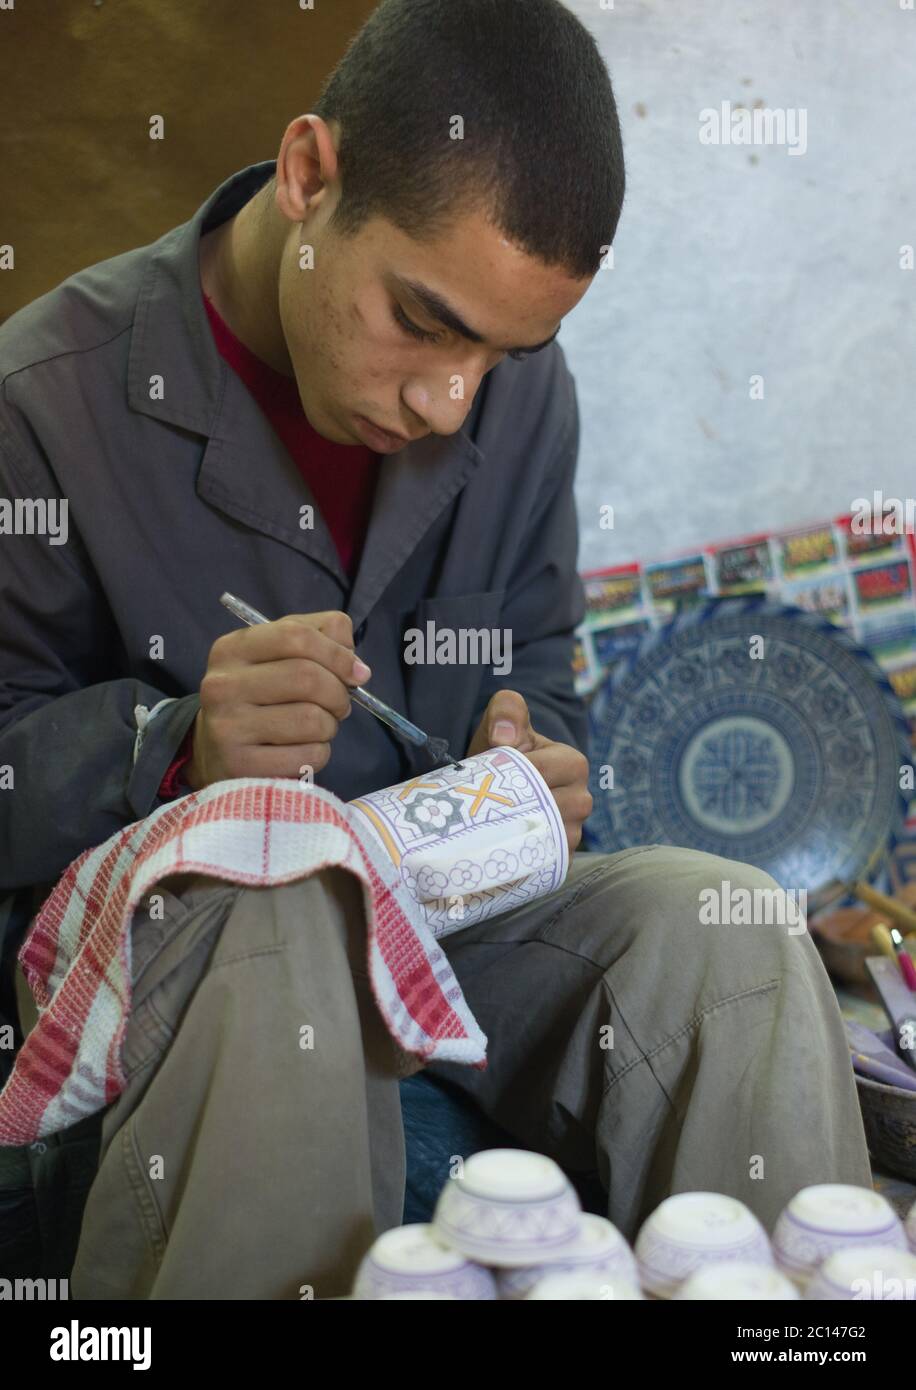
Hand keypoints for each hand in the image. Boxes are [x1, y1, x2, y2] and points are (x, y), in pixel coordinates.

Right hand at [184, 611, 368, 789]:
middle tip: (339, 706)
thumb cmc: (262, 698)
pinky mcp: (240, 766)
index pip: (296, 636)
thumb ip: (320, 639)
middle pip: (307, 677)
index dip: (338, 654)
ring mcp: (227, 727)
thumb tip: (356, 667)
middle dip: (338, 694)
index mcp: (233, 649)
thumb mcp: (280, 658)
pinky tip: (303, 750)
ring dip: (329, 726)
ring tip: (317, 728)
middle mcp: (222, 685)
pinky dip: (319, 753)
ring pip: (311, 719)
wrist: (217, 751)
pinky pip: (308, 755)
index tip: (356, 672)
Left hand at [464, 690, 592, 852]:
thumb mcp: (500, 722)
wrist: (492, 787)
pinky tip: (500, 850)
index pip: (547, 773)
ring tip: (489, 827)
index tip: (489, 778)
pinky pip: (546, 863)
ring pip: (551, 839)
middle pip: (551, 810)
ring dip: (518, 834)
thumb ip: (506, 709)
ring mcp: (573, 831)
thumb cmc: (500, 751)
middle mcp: (581, 799)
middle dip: (515, 807)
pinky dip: (524, 858)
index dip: (515, 775)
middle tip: (484, 807)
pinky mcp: (560, 858)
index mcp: (573, 763)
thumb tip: (503, 736)